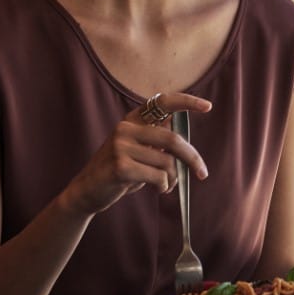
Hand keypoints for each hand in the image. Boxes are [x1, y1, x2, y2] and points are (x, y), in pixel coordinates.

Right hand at [60, 93, 212, 216]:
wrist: (86, 192)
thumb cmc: (119, 172)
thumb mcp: (138, 150)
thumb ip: (157, 139)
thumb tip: (182, 132)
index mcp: (132, 120)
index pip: (162, 102)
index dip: (186, 102)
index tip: (207, 107)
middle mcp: (126, 128)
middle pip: (172, 139)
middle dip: (192, 158)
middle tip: (202, 173)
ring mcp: (121, 146)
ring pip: (167, 162)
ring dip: (173, 178)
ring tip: (165, 185)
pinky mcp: (120, 166)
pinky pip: (158, 177)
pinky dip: (164, 186)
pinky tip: (157, 189)